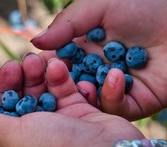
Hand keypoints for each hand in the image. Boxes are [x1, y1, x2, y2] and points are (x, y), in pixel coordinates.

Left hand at [0, 53, 142, 146]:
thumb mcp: (6, 140)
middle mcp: (27, 145)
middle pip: (9, 108)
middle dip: (8, 84)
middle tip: (12, 66)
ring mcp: (53, 131)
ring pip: (35, 97)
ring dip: (32, 76)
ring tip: (34, 60)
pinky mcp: (76, 118)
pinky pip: (61, 93)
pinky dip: (57, 79)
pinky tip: (55, 66)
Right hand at [31, 0, 166, 120]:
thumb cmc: (144, 4)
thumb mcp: (99, 5)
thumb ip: (66, 25)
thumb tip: (34, 42)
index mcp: (82, 50)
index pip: (55, 65)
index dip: (43, 69)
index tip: (29, 70)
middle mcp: (94, 71)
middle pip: (67, 88)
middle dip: (56, 88)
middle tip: (48, 85)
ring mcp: (112, 88)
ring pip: (87, 103)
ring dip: (82, 95)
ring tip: (83, 84)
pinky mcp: (133, 101)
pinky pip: (114, 108)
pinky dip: (111, 95)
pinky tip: (115, 77)